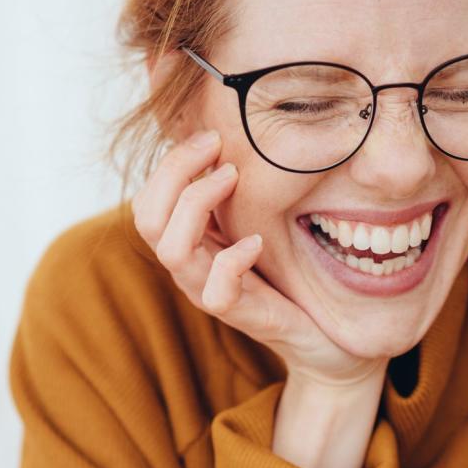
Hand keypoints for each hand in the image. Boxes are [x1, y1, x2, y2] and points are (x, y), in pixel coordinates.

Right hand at [130, 129, 384, 386]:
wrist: (321, 334)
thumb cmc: (285, 271)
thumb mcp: (252, 222)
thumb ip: (231, 192)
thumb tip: (229, 133)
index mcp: (186, 242)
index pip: (146, 202)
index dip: (170, 164)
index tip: (211, 136)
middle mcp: (188, 267)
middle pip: (148, 220)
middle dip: (176, 172)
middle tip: (217, 146)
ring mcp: (208, 291)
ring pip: (172, 250)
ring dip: (197, 204)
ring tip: (232, 178)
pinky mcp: (238, 314)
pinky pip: (216, 291)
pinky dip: (233, 260)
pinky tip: (257, 241)